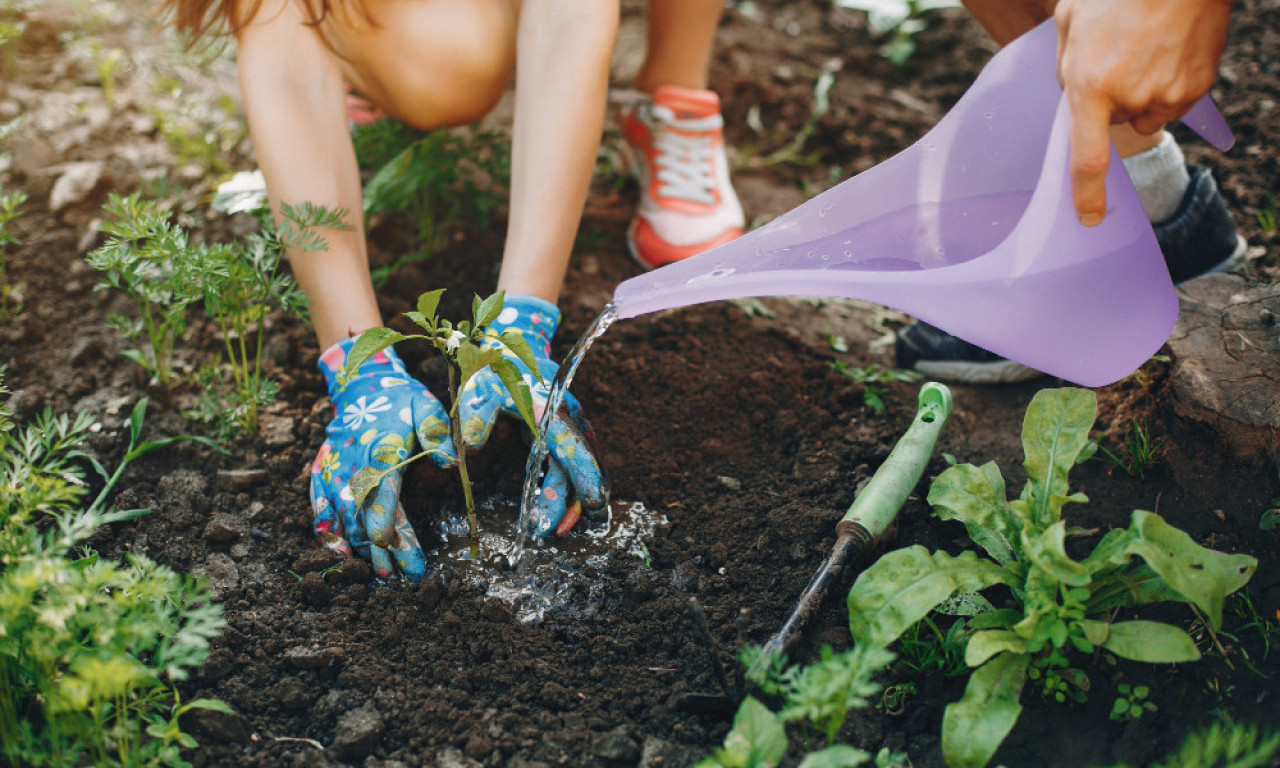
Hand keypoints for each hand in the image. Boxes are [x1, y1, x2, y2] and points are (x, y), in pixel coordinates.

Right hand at [310, 337, 455, 579]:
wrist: (359, 386)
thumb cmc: (400, 401)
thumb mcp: (426, 405)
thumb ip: (437, 431)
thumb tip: (449, 460)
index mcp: (381, 449)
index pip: (382, 489)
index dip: (384, 519)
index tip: (389, 545)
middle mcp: (353, 465)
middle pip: (364, 512)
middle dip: (379, 548)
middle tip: (397, 578)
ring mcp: (334, 471)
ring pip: (343, 516)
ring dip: (359, 546)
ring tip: (379, 575)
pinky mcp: (322, 475)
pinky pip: (319, 507)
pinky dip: (327, 531)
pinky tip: (339, 552)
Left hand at [459, 294, 608, 535]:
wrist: (511, 340)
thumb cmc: (493, 365)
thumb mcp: (478, 387)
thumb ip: (474, 415)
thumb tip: (470, 446)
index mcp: (550, 408)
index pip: (573, 448)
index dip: (581, 478)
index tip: (587, 504)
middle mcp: (567, 417)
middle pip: (581, 464)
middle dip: (574, 500)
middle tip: (558, 532)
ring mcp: (568, 423)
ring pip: (579, 466)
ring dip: (570, 497)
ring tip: (557, 528)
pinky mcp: (561, 429)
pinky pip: (570, 461)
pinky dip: (565, 485)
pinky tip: (554, 506)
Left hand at [1054, 0, 1233, 224]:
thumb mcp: (1071, 21)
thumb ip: (1066, 67)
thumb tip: (1071, 96)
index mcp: (1091, 85)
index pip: (1087, 158)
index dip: (1087, 194)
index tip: (1089, 219)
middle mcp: (1131, 97)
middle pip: (1114, 124)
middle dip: (1108, 100)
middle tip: (1114, 57)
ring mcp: (1169, 94)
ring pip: (1145, 115)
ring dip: (1140, 93)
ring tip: (1143, 50)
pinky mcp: (1197, 87)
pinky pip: (1172, 102)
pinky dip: (1167, 85)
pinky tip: (1166, 51)